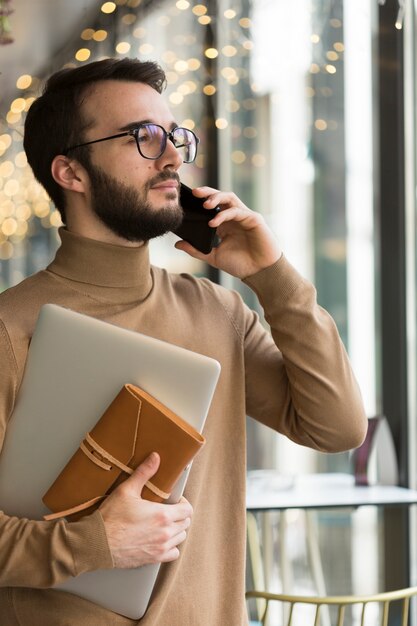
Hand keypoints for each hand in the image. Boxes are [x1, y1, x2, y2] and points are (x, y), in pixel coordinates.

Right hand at [99, 452, 192, 568]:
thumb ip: (144, 472)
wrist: (98, 543)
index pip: (187, 510)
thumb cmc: (111, 518)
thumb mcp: (126, 490)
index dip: (183, 503)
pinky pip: (172, 554)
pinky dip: (170, 547)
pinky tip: (160, 540)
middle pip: (185, 523)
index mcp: (162, 515)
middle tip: (168, 510)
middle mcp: (165, 533)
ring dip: (176, 530)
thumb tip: (155, 458)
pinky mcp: (153, 559)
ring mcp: (160, 548)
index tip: (175, 501)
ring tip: (164, 524)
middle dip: (180, 515)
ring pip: (180, 538)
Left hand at [175, 186, 281, 277]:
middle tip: (194, 192)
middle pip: (220, 197)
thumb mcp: (214, 257)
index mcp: (224, 223)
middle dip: (207, 192)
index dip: (200, 201)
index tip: (185, 200)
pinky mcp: (254, 219)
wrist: (260, 273)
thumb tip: (177, 244)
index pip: (211, 206)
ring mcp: (244, 216)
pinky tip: (214, 222)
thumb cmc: (241, 264)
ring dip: (217, 198)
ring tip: (205, 204)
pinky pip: (237, 211)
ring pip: (230, 198)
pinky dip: (225, 214)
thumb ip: (196, 250)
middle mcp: (233, 217)